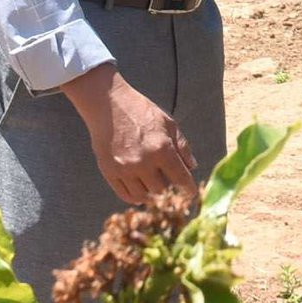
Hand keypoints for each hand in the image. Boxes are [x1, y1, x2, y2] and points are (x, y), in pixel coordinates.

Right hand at [60, 64, 197, 203]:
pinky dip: (135, 197)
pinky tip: (140, 193)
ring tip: (155, 187)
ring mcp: (125, 169)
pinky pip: (125, 194)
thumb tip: (192, 167)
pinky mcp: (109, 172)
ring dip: (152, 194)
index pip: (180, 178)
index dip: (188, 189)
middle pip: (162, 190)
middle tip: (169, 183)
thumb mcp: (169, 124)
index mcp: (162, 149)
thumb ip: (182, 146)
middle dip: (168, 188)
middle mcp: (144, 162)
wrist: (109, 104)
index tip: (191, 194)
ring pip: (144, 196)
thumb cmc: (141, 111)